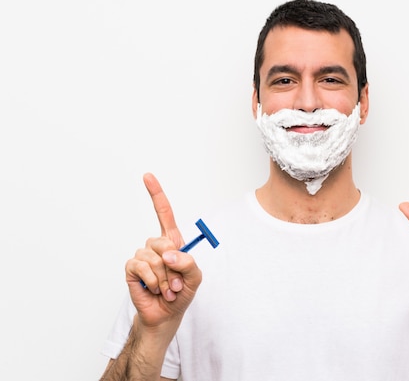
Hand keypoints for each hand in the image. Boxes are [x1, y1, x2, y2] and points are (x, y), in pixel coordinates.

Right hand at [125, 173, 201, 329]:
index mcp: (172, 242)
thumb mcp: (195, 278)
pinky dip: (151, 280)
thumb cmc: (181, 293)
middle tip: (176, 283)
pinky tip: (153, 289)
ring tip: (166, 289)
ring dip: (163, 277)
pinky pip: (140, 266)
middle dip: (173, 266)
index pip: (164, 213)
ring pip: (153, 257)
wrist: (166, 314)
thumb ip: (189, 263)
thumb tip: (169, 254)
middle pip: (163, 241)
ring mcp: (142, 256)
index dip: (156, 194)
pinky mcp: (131, 269)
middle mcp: (156, 246)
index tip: (147, 176)